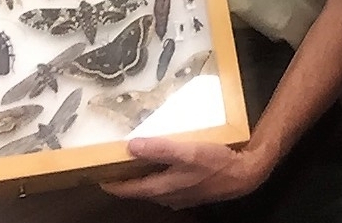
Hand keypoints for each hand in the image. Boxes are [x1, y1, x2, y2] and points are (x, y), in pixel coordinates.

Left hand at [101, 138, 268, 209]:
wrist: (245, 174)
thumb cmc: (216, 163)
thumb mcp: (188, 152)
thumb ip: (160, 149)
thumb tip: (130, 146)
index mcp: (162, 188)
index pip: (128, 189)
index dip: (112, 182)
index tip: (97, 173)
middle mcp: (168, 195)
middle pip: (140, 189)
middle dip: (126, 178)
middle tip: (115, 162)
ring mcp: (180, 195)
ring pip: (154, 186)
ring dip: (143, 175)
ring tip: (136, 158)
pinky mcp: (191, 190)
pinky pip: (168, 183)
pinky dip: (159, 173)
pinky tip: (165, 161)